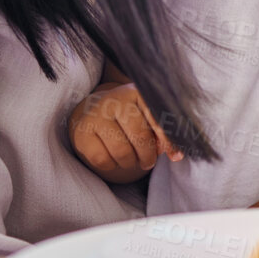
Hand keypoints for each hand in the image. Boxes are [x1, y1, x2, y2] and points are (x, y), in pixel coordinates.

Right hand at [68, 82, 182, 183]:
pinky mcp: (82, 133)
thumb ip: (164, 134)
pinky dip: (112, 165)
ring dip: (131, 163)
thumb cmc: (129, 117)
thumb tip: (175, 155)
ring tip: (131, 158)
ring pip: (122, 152)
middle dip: (148, 156)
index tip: (176, 156)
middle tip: (149, 161)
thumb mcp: (148, 118)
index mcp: (136, 92)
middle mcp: (114, 100)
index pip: (156, 117)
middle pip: (140, 137)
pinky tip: (113, 157)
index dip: (168, 139)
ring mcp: (95, 115)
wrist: (94, 112)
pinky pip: (103, 160)